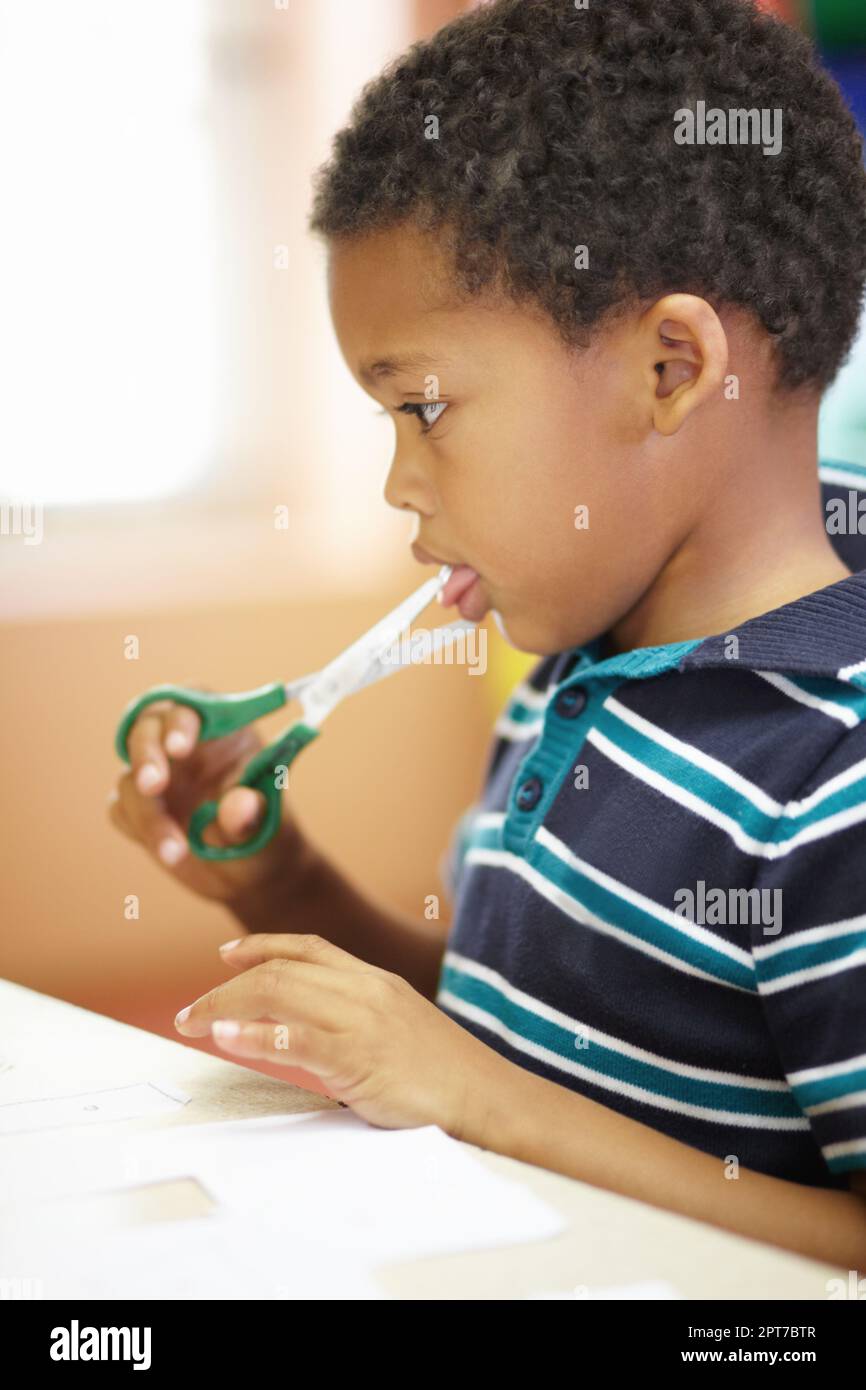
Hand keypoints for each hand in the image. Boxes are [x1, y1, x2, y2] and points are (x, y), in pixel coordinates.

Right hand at [107, 684, 307, 903]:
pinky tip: (171, 852)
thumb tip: (237, 810)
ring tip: (178, 853)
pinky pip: (122, 810)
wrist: (249, 877)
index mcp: (222, 730)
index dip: (180, 719)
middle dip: (146, 755)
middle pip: (147, 727)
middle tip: (154, 786)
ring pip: (130, 778)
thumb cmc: (268, 837)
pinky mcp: (139, 807)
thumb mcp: (270, 827)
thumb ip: (253, 814)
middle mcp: (185, 746)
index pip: (193, 704)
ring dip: (149, 815)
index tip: (180, 748)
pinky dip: (141, 831)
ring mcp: (159, 775)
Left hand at [174, 932, 504, 1135]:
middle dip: (226, 988)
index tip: (226, 956)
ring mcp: (361, 1020)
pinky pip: (295, 1039)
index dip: (261, 947)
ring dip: (225, 1006)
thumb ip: (357, 1017)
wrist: (487, 1097)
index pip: (308, 946)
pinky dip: (254, 1036)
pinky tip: (226, 1040)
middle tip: (191, 1012)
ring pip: (279, 992)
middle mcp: (364, 989)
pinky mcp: (358, 1057)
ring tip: (193, 1023)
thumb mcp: (398, 1026)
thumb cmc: (443, 1073)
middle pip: (280, 969)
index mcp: (374, 979)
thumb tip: (310, 1029)